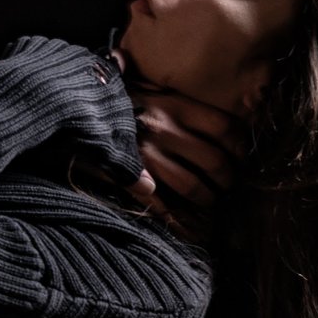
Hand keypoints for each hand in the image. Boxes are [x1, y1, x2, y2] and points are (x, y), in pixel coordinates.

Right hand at [125, 84, 244, 240]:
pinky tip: (188, 228)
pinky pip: (161, 204)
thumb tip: (218, 118)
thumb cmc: (116, 97)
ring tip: (209, 202)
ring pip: (192, 185)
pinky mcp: (129, 174)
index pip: (224, 127)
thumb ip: (178, 101)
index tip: (241, 154)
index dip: (240, 145)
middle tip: (228, 184)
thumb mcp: (149, 88)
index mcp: (173, 104)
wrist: (76, 105)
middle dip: (227, 179)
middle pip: (214, 160)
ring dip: (207, 199)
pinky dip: (177, 220)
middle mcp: (163, 129)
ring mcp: (146, 154)